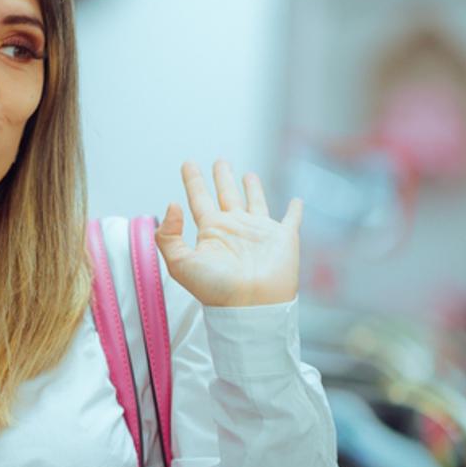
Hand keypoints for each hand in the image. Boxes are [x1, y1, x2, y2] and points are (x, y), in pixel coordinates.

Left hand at [155, 159, 303, 307]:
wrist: (252, 305)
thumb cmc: (216, 289)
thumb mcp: (181, 264)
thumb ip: (169, 236)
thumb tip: (171, 205)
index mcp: (211, 232)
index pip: (199, 199)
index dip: (193, 181)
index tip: (188, 164)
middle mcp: (234, 229)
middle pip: (226, 195)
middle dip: (222, 178)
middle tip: (219, 161)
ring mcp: (259, 232)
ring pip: (255, 202)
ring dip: (252, 188)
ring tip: (247, 174)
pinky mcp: (283, 237)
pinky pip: (291, 220)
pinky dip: (295, 210)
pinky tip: (297, 201)